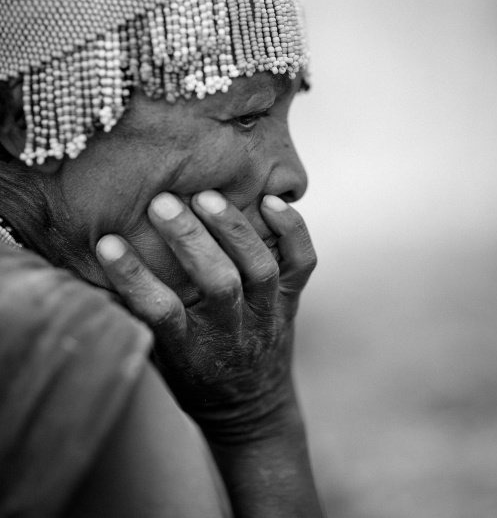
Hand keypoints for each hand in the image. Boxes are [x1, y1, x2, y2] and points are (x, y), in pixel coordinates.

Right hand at [96, 191, 316, 441]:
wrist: (252, 408)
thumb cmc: (193, 378)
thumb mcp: (159, 362)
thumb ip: (134, 323)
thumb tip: (84, 277)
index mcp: (191, 352)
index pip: (161, 313)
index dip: (133, 278)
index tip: (107, 243)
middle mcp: (232, 332)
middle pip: (217, 285)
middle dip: (190, 241)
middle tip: (162, 203)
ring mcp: (267, 315)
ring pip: (258, 271)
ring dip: (234, 231)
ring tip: (206, 196)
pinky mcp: (292, 299)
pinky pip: (303, 263)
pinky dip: (293, 231)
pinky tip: (271, 201)